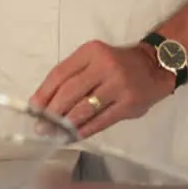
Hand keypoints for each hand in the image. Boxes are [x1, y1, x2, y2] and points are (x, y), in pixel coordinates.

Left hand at [29, 40, 175, 138]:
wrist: (154, 66)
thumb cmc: (115, 64)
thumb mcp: (93, 59)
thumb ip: (71, 75)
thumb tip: (44, 101)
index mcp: (90, 52)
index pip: (60, 73)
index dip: (44, 93)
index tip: (33, 108)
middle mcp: (104, 66)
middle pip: (70, 91)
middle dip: (52, 111)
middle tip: (41, 126)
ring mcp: (118, 85)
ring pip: (85, 108)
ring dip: (65, 124)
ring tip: (53, 133)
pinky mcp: (129, 104)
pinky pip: (101, 121)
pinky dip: (84, 130)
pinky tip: (73, 136)